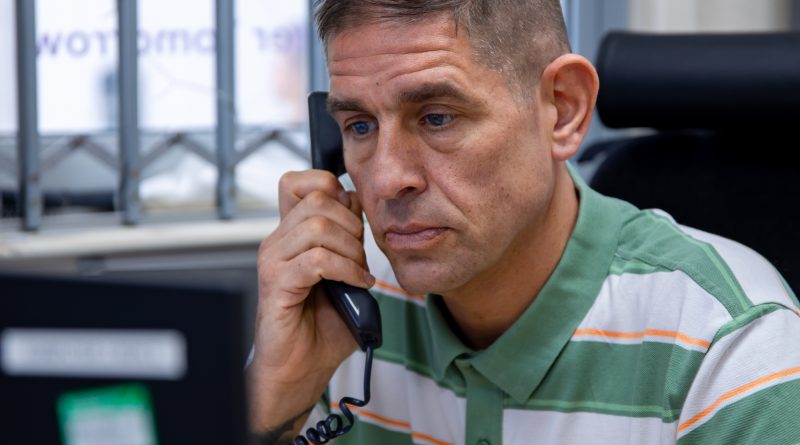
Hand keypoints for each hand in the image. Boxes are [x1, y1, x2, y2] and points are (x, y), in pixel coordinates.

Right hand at [248, 169, 373, 434]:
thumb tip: (367, 213)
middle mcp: (278, 241)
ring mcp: (274, 261)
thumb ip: (350, 241)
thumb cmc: (320, 328)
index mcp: (292, 234)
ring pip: (318, 226)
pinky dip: (345, 270)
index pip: (302, 181)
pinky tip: (356, 284)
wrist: (299, 370)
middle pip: (319, 199)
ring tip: (359, 273)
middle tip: (361, 257)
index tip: (356, 221)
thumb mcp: (344, 274)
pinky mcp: (277, 284)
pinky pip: (316, 260)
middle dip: (353, 224)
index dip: (335, 190)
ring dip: (351, 249)